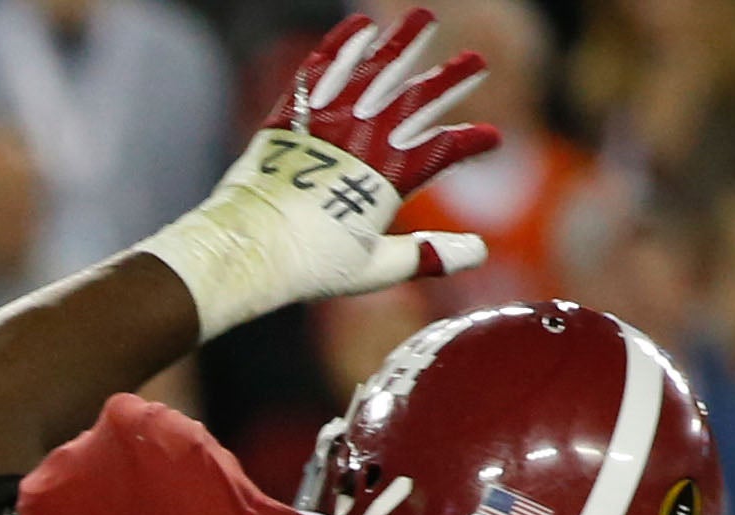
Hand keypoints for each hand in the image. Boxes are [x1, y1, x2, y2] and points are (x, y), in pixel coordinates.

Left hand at [140, 9, 494, 339]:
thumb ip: (424, 255)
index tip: (490, 139)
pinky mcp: (290, 119)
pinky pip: (319, 73)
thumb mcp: (373, 269)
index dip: (469, 142)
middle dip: (450, 79)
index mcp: (389, 179)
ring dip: (401, 42)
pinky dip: (341, 46)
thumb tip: (476, 253)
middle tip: (477, 60)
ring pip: (372, 73)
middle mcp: (363, 143)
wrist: (244, 253)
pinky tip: (360, 25)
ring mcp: (326, 126)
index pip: (443, 150)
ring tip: (423, 16)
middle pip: (415, 101)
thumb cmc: (307, 268)